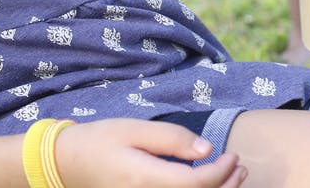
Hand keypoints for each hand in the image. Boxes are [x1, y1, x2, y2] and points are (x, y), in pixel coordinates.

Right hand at [57, 118, 247, 187]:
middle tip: (241, 168)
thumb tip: (207, 149)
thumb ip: (172, 139)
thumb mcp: (136, 129)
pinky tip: (207, 186)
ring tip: (234, 178)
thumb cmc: (102, 140)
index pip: (193, 185)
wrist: (67, 163)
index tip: (234, 156)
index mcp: (143, 179)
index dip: (220, 173)